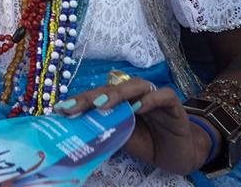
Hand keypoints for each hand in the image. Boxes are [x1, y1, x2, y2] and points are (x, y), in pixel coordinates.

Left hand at [56, 76, 213, 175]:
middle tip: (74, 106)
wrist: (180, 156)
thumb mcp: (123, 139)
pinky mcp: (175, 106)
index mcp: (121, 102)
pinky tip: (139, 108)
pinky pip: (164, 96)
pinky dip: (151, 100)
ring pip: (137, 85)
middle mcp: (136, 95)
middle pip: (113, 87)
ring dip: (118, 93)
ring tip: (102, 104)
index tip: (60, 109)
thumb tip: (79, 130)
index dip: (80, 101)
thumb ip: (107, 130)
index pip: (98, 96)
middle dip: (92, 96)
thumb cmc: (149, 144)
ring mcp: (155, 98)